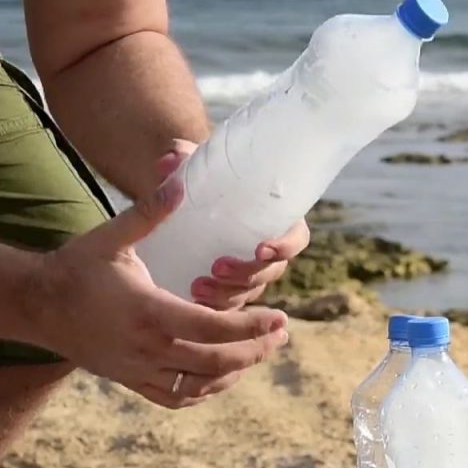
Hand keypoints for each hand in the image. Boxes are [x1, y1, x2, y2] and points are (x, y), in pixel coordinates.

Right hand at [34, 150, 288, 407]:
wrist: (36, 305)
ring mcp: (137, 370)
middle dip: (255, 350)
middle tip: (281, 336)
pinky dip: (202, 391)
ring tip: (258, 353)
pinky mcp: (128, 380)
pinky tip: (220, 376)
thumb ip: (150, 212)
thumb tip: (182, 179)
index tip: (280, 318)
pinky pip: (174, 397)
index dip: (253, 326)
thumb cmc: (76, 266)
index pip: (214, 328)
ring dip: (234, 372)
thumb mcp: (112, 236)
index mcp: (149, 312)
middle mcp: (146, 348)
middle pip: (216, 362)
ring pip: (199, 385)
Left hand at [158, 139, 311, 310]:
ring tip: (197, 288)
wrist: (186, 203)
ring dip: (227, 295)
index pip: (297, 239)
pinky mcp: (230, 291)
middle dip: (246, 274)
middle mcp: (270, 252)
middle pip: (271, 272)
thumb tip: (170, 160)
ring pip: (249, 294)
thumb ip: (185, 159)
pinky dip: (214, 309)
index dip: (285, 247)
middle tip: (217, 267)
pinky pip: (230, 308)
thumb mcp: (196, 167)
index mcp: (276, 220)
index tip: (260, 248)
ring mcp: (251, 275)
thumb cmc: (204, 182)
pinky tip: (192, 304)